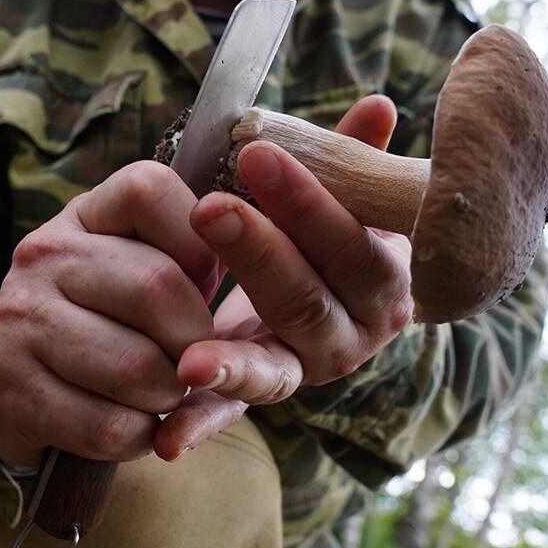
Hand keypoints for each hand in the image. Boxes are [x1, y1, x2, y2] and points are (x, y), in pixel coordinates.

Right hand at [0, 161, 229, 468]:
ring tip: (158, 395)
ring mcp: (18, 319)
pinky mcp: (7, 387)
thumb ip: (193, 258)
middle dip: (195, 341)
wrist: (26, 390)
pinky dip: (138, 438)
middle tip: (190, 361)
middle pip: (156, 285)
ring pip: (136, 368)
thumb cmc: (115, 324)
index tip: (201, 281)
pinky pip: (107, 426)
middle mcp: (42, 253)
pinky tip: (127, 425)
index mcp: (86, 213)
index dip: (199, 243)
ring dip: (168, 397)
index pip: (148, 190)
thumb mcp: (146, 271)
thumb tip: (236, 262)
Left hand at [158, 95, 413, 447]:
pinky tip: (164, 441)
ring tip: (188, 359)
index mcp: (383, 281)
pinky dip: (197, 428)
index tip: (256, 155)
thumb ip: (354, 161)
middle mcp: (353, 335)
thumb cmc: (332, 235)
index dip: (308, 203)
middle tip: (208, 210)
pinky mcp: (261, 399)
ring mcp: (307, 372)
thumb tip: (378, 105)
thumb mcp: (345, 200)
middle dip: (258, 255)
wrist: (334, 303)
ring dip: (230, 364)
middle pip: (309, 301)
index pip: (352, 244)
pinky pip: (231, 418)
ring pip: (274, 369)